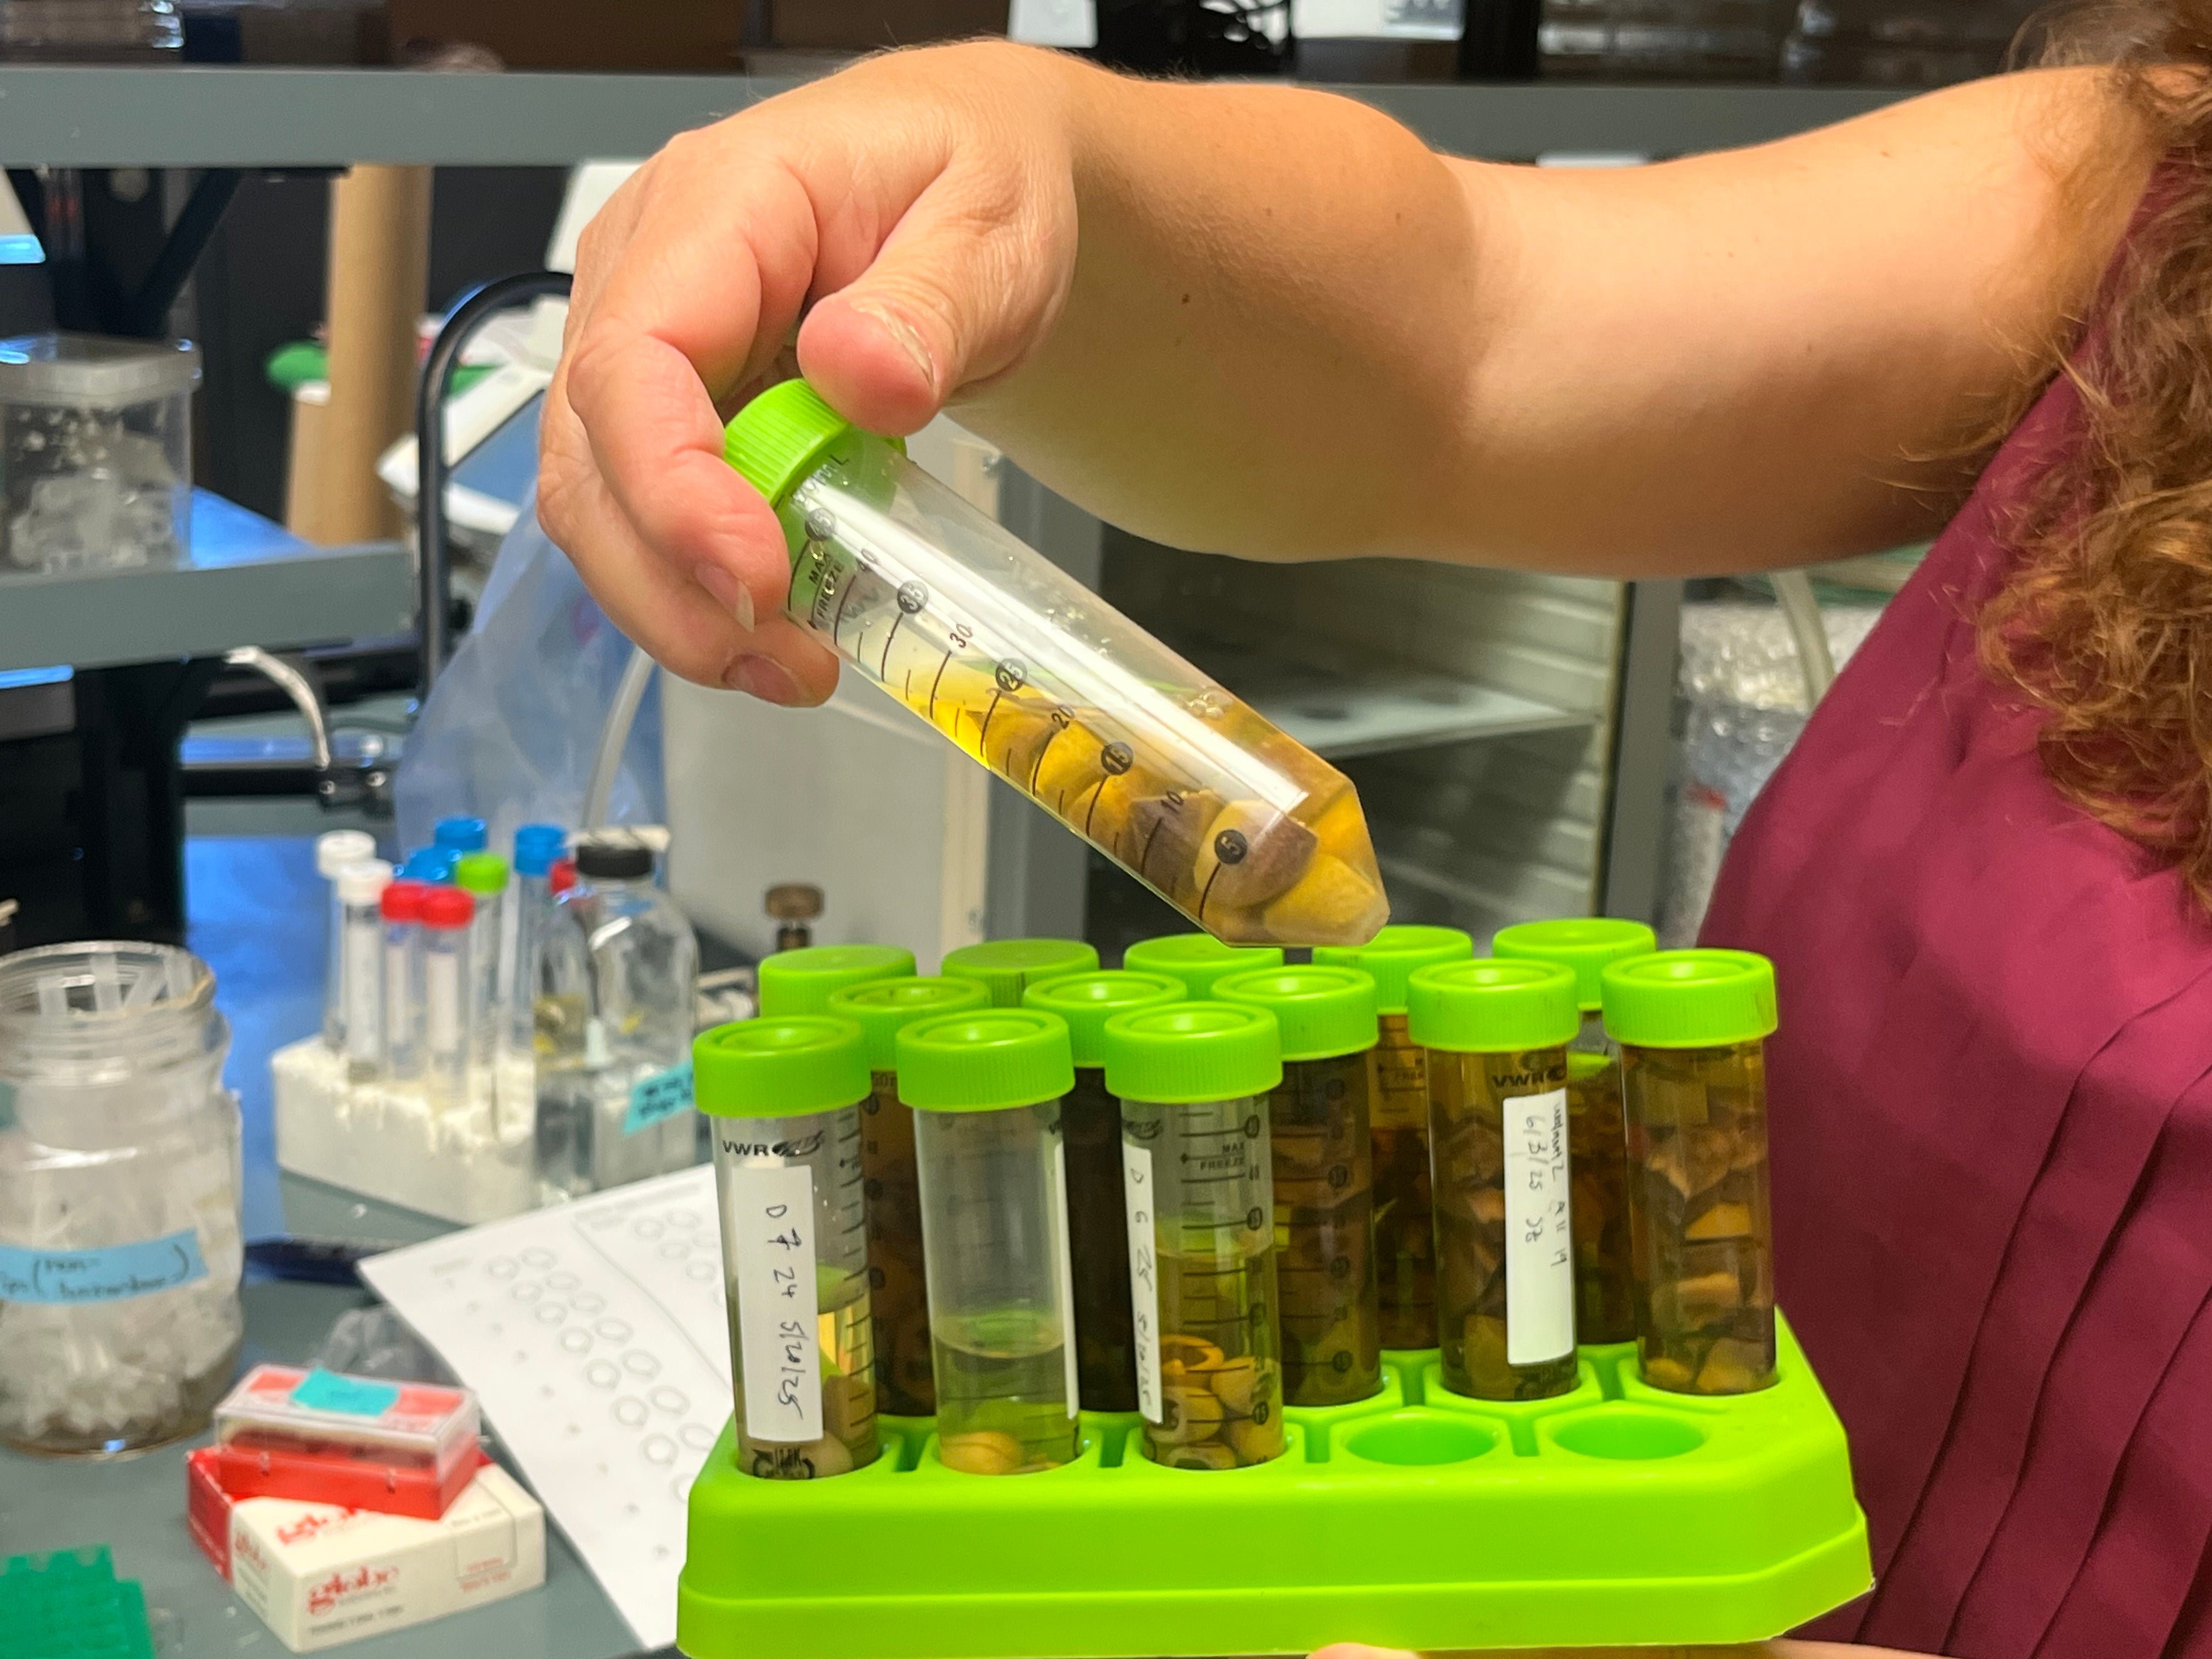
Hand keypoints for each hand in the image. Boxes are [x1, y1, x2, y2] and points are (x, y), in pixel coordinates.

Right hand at [539, 41, 1082, 701]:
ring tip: (793, 667)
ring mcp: (642, 345)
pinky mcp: (666, 409)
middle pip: (589, 453)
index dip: (673, 487)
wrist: (965, 181)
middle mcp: (645, 272)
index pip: (634, 357)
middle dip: (668, 582)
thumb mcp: (992, 222)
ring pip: (599, 502)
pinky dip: (701, 590)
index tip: (755, 577)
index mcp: (717, 204)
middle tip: (784, 660)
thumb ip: (934, 298)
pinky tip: (781, 629)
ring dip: (678, 608)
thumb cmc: (971, 180)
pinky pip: (646, 515)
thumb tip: (859, 373)